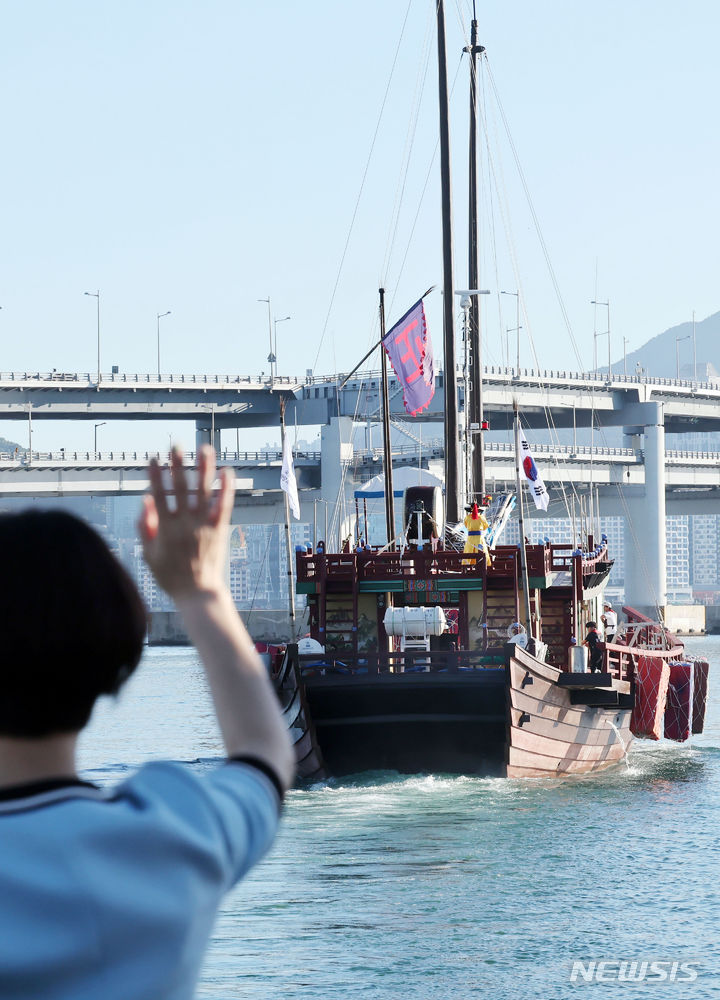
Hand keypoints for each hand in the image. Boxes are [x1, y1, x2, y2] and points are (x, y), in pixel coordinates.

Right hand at [139, 446, 234, 598]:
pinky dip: (226, 488)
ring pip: (204, 491)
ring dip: (204, 468)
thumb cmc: (169, 575)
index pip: (158, 495)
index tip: (152, 458)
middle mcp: (185, 523)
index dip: (155, 475)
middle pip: (180, 488)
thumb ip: (145, 526)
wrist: (197, 593)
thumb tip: (146, 499)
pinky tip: (227, 471)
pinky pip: (223, 505)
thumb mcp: (148, 553)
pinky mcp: (219, 530)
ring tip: (204, 448)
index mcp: (165, 528)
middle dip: (177, 464)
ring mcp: (203, 525)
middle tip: (176, 445)